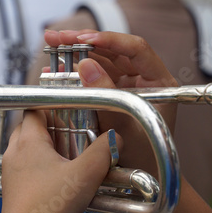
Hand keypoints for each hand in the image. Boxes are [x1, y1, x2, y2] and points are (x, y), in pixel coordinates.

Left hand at [0, 110, 122, 212]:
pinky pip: (24, 167)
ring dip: (43, 147)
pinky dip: (39, 165)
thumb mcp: (85, 175)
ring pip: (25, 147)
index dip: (51, 105)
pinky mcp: (13, 188)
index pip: (34, 109)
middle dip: (48, 125)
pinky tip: (57, 179)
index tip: (68, 108)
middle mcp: (15, 153)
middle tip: (69, 131)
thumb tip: (114, 138)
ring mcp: (11, 171)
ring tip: (66, 155)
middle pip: (28, 126)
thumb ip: (103, 152)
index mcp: (28, 141)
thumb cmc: (48, 208)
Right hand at [45, 29, 177, 173]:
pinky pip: (94, 76)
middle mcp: (144, 79)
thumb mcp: (124, 126)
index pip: (136, 49)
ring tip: (52, 42)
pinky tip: (57, 67)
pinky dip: (75, 71)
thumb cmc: (145, 157)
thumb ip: (106, 95)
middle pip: (114, 51)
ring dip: (76, 51)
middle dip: (84, 41)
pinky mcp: (113, 94)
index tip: (84, 39)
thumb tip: (85, 65)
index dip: (109, 40)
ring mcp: (128, 86)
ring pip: (101, 60)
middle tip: (57, 36)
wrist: (145, 177)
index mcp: (159, 83)